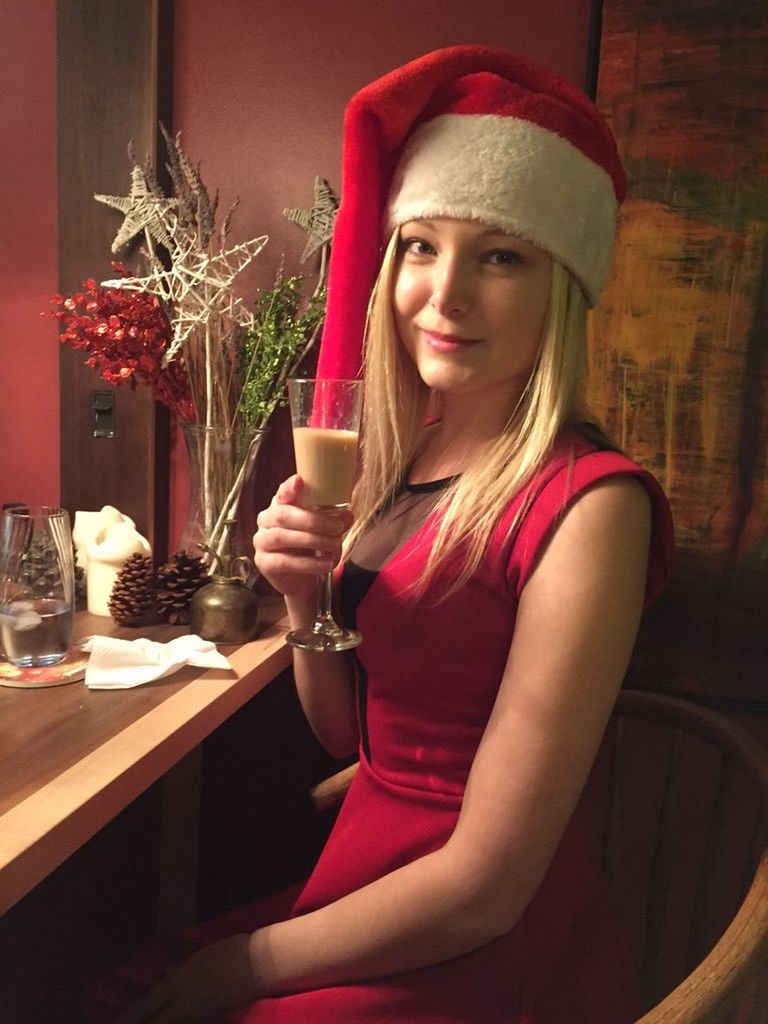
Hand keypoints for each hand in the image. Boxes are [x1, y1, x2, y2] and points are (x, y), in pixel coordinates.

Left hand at [115, 934, 256, 1022]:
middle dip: (136, 1022)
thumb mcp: (199, 956)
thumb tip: (167, 973)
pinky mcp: (210, 1018)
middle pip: (152, 1022)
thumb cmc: (228, 951)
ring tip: (147, 1019)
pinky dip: (176, 1019)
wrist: (257, 965)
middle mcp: (180, 1004)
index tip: (113, 1022)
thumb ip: (181, 967)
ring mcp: (195, 1015)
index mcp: (175, 984)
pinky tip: (177, 1016)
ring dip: (157, 1020)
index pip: (144, 1007)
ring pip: (169, 1023)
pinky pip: (186, 1021)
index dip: (127, 1017)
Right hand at [253, 474, 351, 601]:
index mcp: (280, 506)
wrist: (301, 580)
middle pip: (283, 515)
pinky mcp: (264, 563)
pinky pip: (284, 561)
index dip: (289, 487)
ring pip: (282, 537)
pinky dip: (309, 563)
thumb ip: (335, 520)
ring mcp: (262, 542)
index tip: (300, 481)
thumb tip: (347, 515)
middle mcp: (266, 521)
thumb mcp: (325, 531)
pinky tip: (327, 564)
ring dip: (313, 540)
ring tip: (335, 545)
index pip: (281, 493)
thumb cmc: (310, 547)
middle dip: (313, 520)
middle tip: (338, 527)